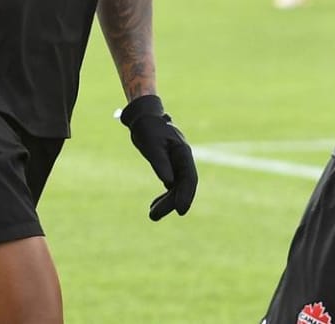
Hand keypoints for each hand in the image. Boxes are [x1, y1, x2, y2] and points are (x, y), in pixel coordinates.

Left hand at [120, 94, 197, 220]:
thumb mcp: (152, 145)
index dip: (186, 195)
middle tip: (153, 216)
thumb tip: (168, 182)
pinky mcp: (171, 167)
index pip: (189, 178)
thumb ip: (161, 163)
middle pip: (183, 186)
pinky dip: (164, 196)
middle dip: (171, 203)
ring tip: (152, 215)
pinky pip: (172, 186)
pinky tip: (154, 206)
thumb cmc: (149, 129)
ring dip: (167, 202)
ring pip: (177, 188)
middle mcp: (183, 160)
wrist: (145, 118)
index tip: (181, 211)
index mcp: (183, 153)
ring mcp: (178, 165)